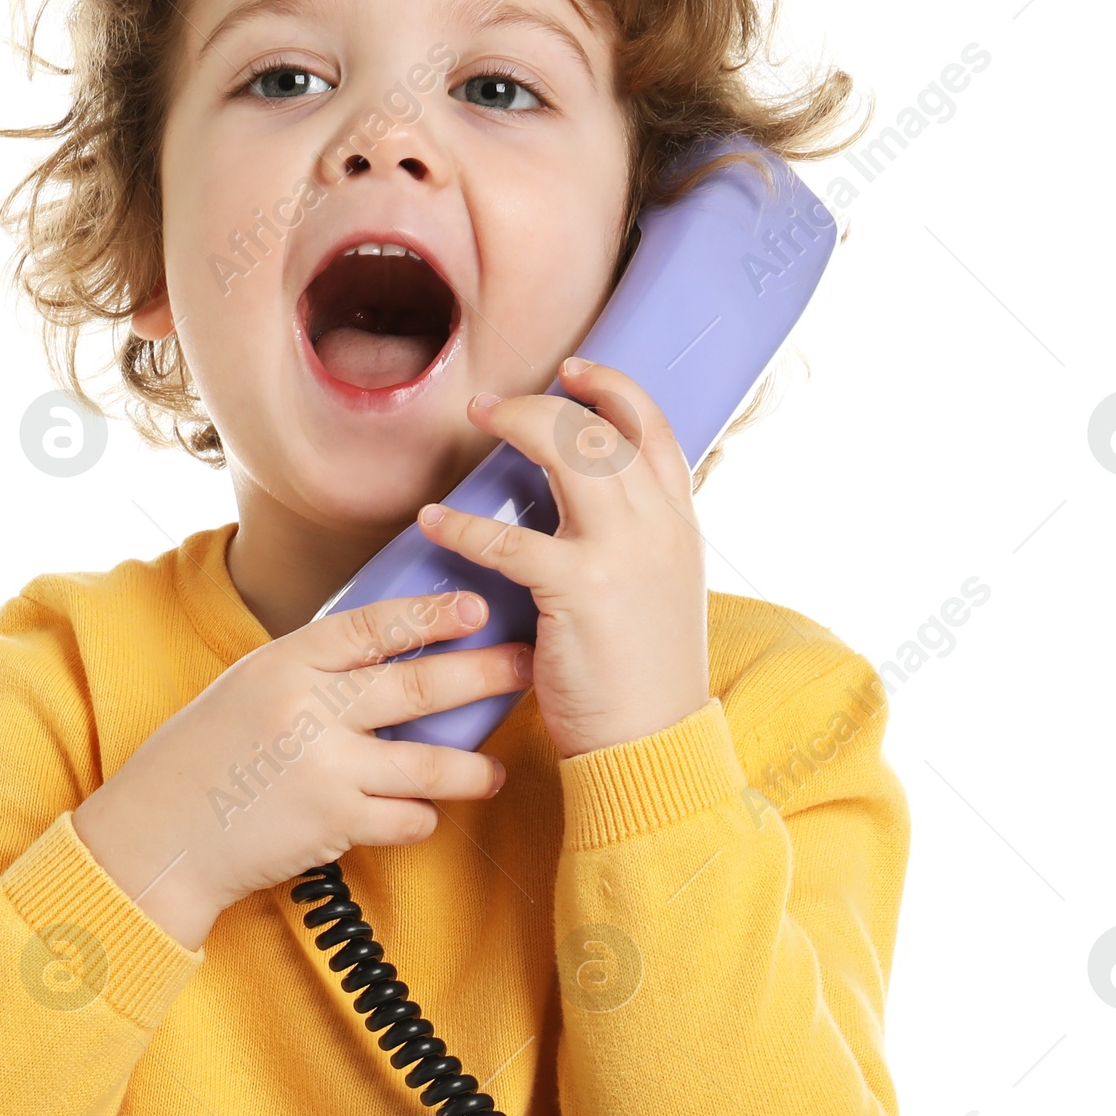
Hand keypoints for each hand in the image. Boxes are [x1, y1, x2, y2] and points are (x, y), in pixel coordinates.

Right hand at [73, 592, 532, 948]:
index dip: (429, 614)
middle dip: (483, 674)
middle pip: (418, 686)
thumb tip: (384, 649)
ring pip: (429, 764)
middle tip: (527, 666)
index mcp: (284, 665)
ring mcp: (324, 770)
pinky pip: (405, 819)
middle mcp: (308, 711)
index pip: (371, 627)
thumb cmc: (200, 759)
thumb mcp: (245, 689)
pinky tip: (422, 816)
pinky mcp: (334, 825)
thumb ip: (308, 671)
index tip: (473, 607)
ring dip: (472, 768)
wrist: (158, 838)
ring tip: (495, 770)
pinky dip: (419, 818)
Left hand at [416, 360, 709, 759]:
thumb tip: (594, 511)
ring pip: (568, 451)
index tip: (574, 372)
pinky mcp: (578, 589)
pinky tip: (433, 521)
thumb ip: (638, 542)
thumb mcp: (662, 592)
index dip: (613, 388)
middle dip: (545, 401)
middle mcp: (659, 525)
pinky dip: (463, 525)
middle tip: (493, 403)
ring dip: (515, 424)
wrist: (654, 743)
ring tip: (473, 420)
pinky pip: (507, 539)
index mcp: (681, 524)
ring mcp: (623, 552)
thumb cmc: (644, 677)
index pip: (654, 428)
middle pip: (601, 427)